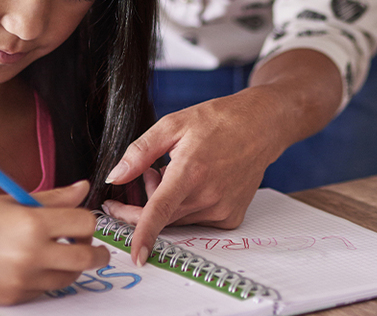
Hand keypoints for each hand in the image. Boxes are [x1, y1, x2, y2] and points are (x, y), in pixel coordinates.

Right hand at [0, 181, 109, 304]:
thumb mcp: (14, 200)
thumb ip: (54, 198)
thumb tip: (83, 188)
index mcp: (33, 223)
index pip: (84, 223)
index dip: (87, 220)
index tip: (83, 222)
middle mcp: (31, 254)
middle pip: (85, 257)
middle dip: (96, 252)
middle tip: (94, 248)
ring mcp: (23, 279)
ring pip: (68, 277)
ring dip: (71, 266)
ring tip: (59, 252)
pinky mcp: (14, 297)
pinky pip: (45, 290)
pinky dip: (47, 278)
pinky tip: (33, 265)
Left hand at [99, 89, 287, 264]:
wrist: (260, 127)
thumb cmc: (218, 121)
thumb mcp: (173, 124)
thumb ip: (140, 152)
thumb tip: (116, 176)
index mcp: (190, 171)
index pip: (160, 210)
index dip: (144, 234)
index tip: (135, 256)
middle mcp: (208, 195)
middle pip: (163, 218)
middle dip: (141, 204)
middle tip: (144, 176)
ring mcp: (221, 209)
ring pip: (178, 220)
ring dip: (166, 203)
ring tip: (172, 171)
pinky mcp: (230, 218)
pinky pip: (196, 220)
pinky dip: (186, 207)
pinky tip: (193, 183)